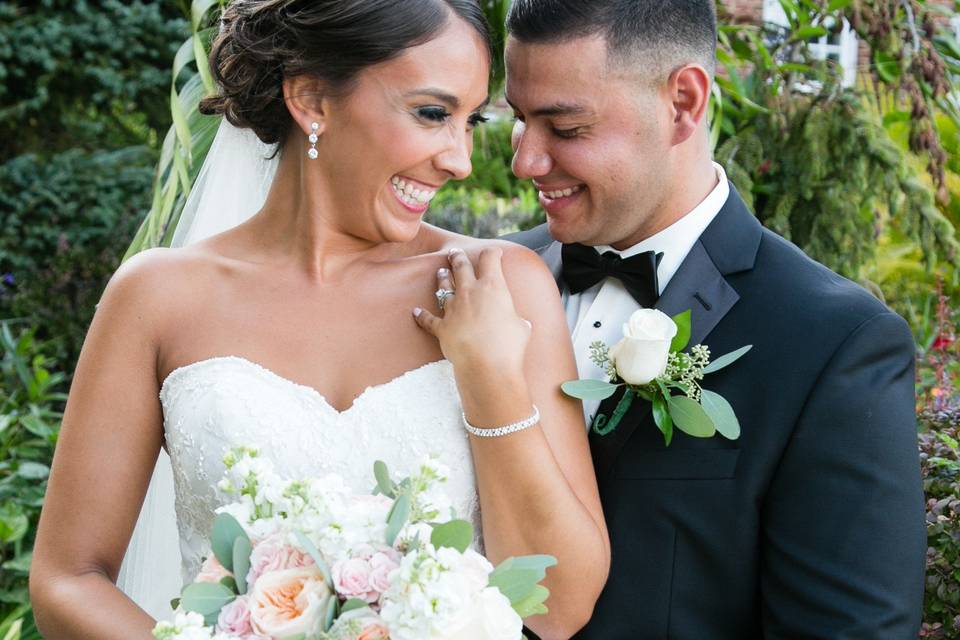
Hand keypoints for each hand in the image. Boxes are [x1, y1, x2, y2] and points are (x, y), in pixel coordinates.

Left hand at [414, 247, 531, 376]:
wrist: (487, 365)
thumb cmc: (510, 346)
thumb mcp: (522, 327)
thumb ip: (517, 320)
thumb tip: (521, 324)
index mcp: (493, 287)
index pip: (490, 259)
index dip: (492, 253)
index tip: (494, 252)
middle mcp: (470, 292)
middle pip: (461, 267)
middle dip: (458, 257)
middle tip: (455, 252)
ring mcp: (453, 309)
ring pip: (444, 287)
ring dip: (442, 278)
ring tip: (441, 271)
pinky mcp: (441, 327)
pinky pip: (429, 319)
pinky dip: (422, 316)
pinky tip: (416, 312)